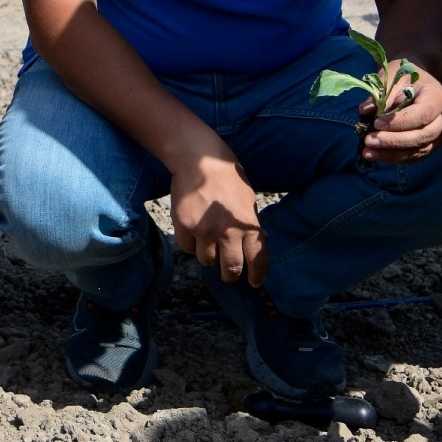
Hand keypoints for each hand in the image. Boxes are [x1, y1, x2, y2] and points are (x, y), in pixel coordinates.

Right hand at [170, 152, 266, 285]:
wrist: (200, 159)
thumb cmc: (228, 176)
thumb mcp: (248, 200)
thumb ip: (250, 224)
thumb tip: (254, 245)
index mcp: (249, 225)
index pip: (257, 260)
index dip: (256, 275)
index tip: (253, 282)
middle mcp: (228, 232)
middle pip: (231, 269)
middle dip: (230, 275)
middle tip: (228, 273)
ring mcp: (205, 231)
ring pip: (207, 261)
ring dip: (209, 256)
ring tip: (209, 243)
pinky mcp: (185, 227)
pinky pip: (188, 248)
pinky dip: (191, 245)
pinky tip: (194, 232)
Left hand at [360, 68, 441, 162]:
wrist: (419, 82)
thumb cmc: (405, 76)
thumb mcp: (393, 74)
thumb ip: (382, 92)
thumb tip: (366, 110)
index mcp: (439, 96)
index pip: (422, 114)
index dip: (399, 122)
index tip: (376, 123)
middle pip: (423, 135)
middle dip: (394, 141)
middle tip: (368, 141)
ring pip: (419, 149)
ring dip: (392, 154)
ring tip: (367, 152)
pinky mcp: (434, 144)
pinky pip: (416, 155)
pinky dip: (396, 157)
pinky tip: (376, 155)